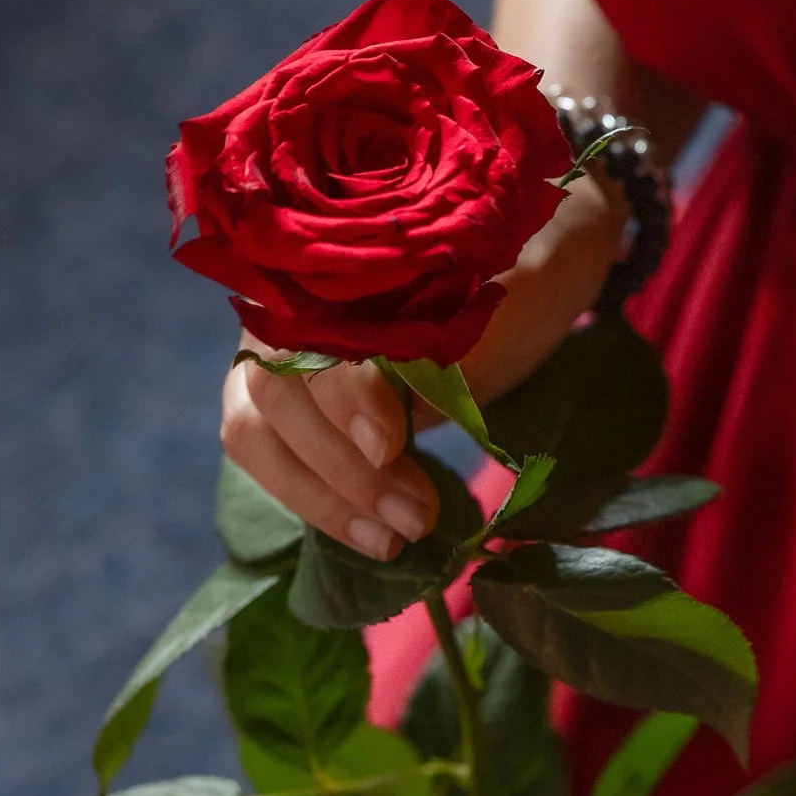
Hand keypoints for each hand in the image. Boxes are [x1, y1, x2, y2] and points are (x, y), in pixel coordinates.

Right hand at [219, 173, 625, 558]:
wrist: (537, 260)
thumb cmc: (524, 270)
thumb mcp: (507, 298)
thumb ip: (448, 345)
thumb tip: (397, 415)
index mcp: (341, 256)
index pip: (313, 335)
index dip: (345, 395)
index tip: (389, 445)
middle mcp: (290, 299)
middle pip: (278, 393)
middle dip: (344, 467)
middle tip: (415, 517)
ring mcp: (279, 349)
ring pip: (258, 432)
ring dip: (324, 497)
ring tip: (396, 539)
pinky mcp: (297, 400)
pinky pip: (275, 455)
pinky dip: (319, 502)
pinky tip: (372, 535)